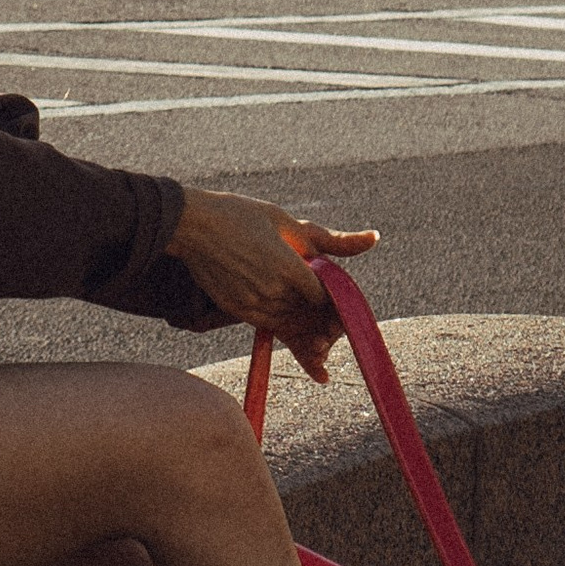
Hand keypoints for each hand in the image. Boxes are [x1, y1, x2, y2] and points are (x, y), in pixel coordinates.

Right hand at [167, 192, 377, 379]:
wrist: (190, 225)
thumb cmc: (240, 215)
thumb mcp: (288, 222)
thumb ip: (333, 241)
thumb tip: (374, 238)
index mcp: (290, 268)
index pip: (326, 299)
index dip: (339, 308)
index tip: (345, 310)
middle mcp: (273, 291)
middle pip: (311, 319)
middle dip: (327, 328)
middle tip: (336, 336)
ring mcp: (253, 303)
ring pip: (291, 327)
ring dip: (308, 336)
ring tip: (323, 350)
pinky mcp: (237, 310)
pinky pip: (270, 326)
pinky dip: (287, 334)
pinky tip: (301, 345)